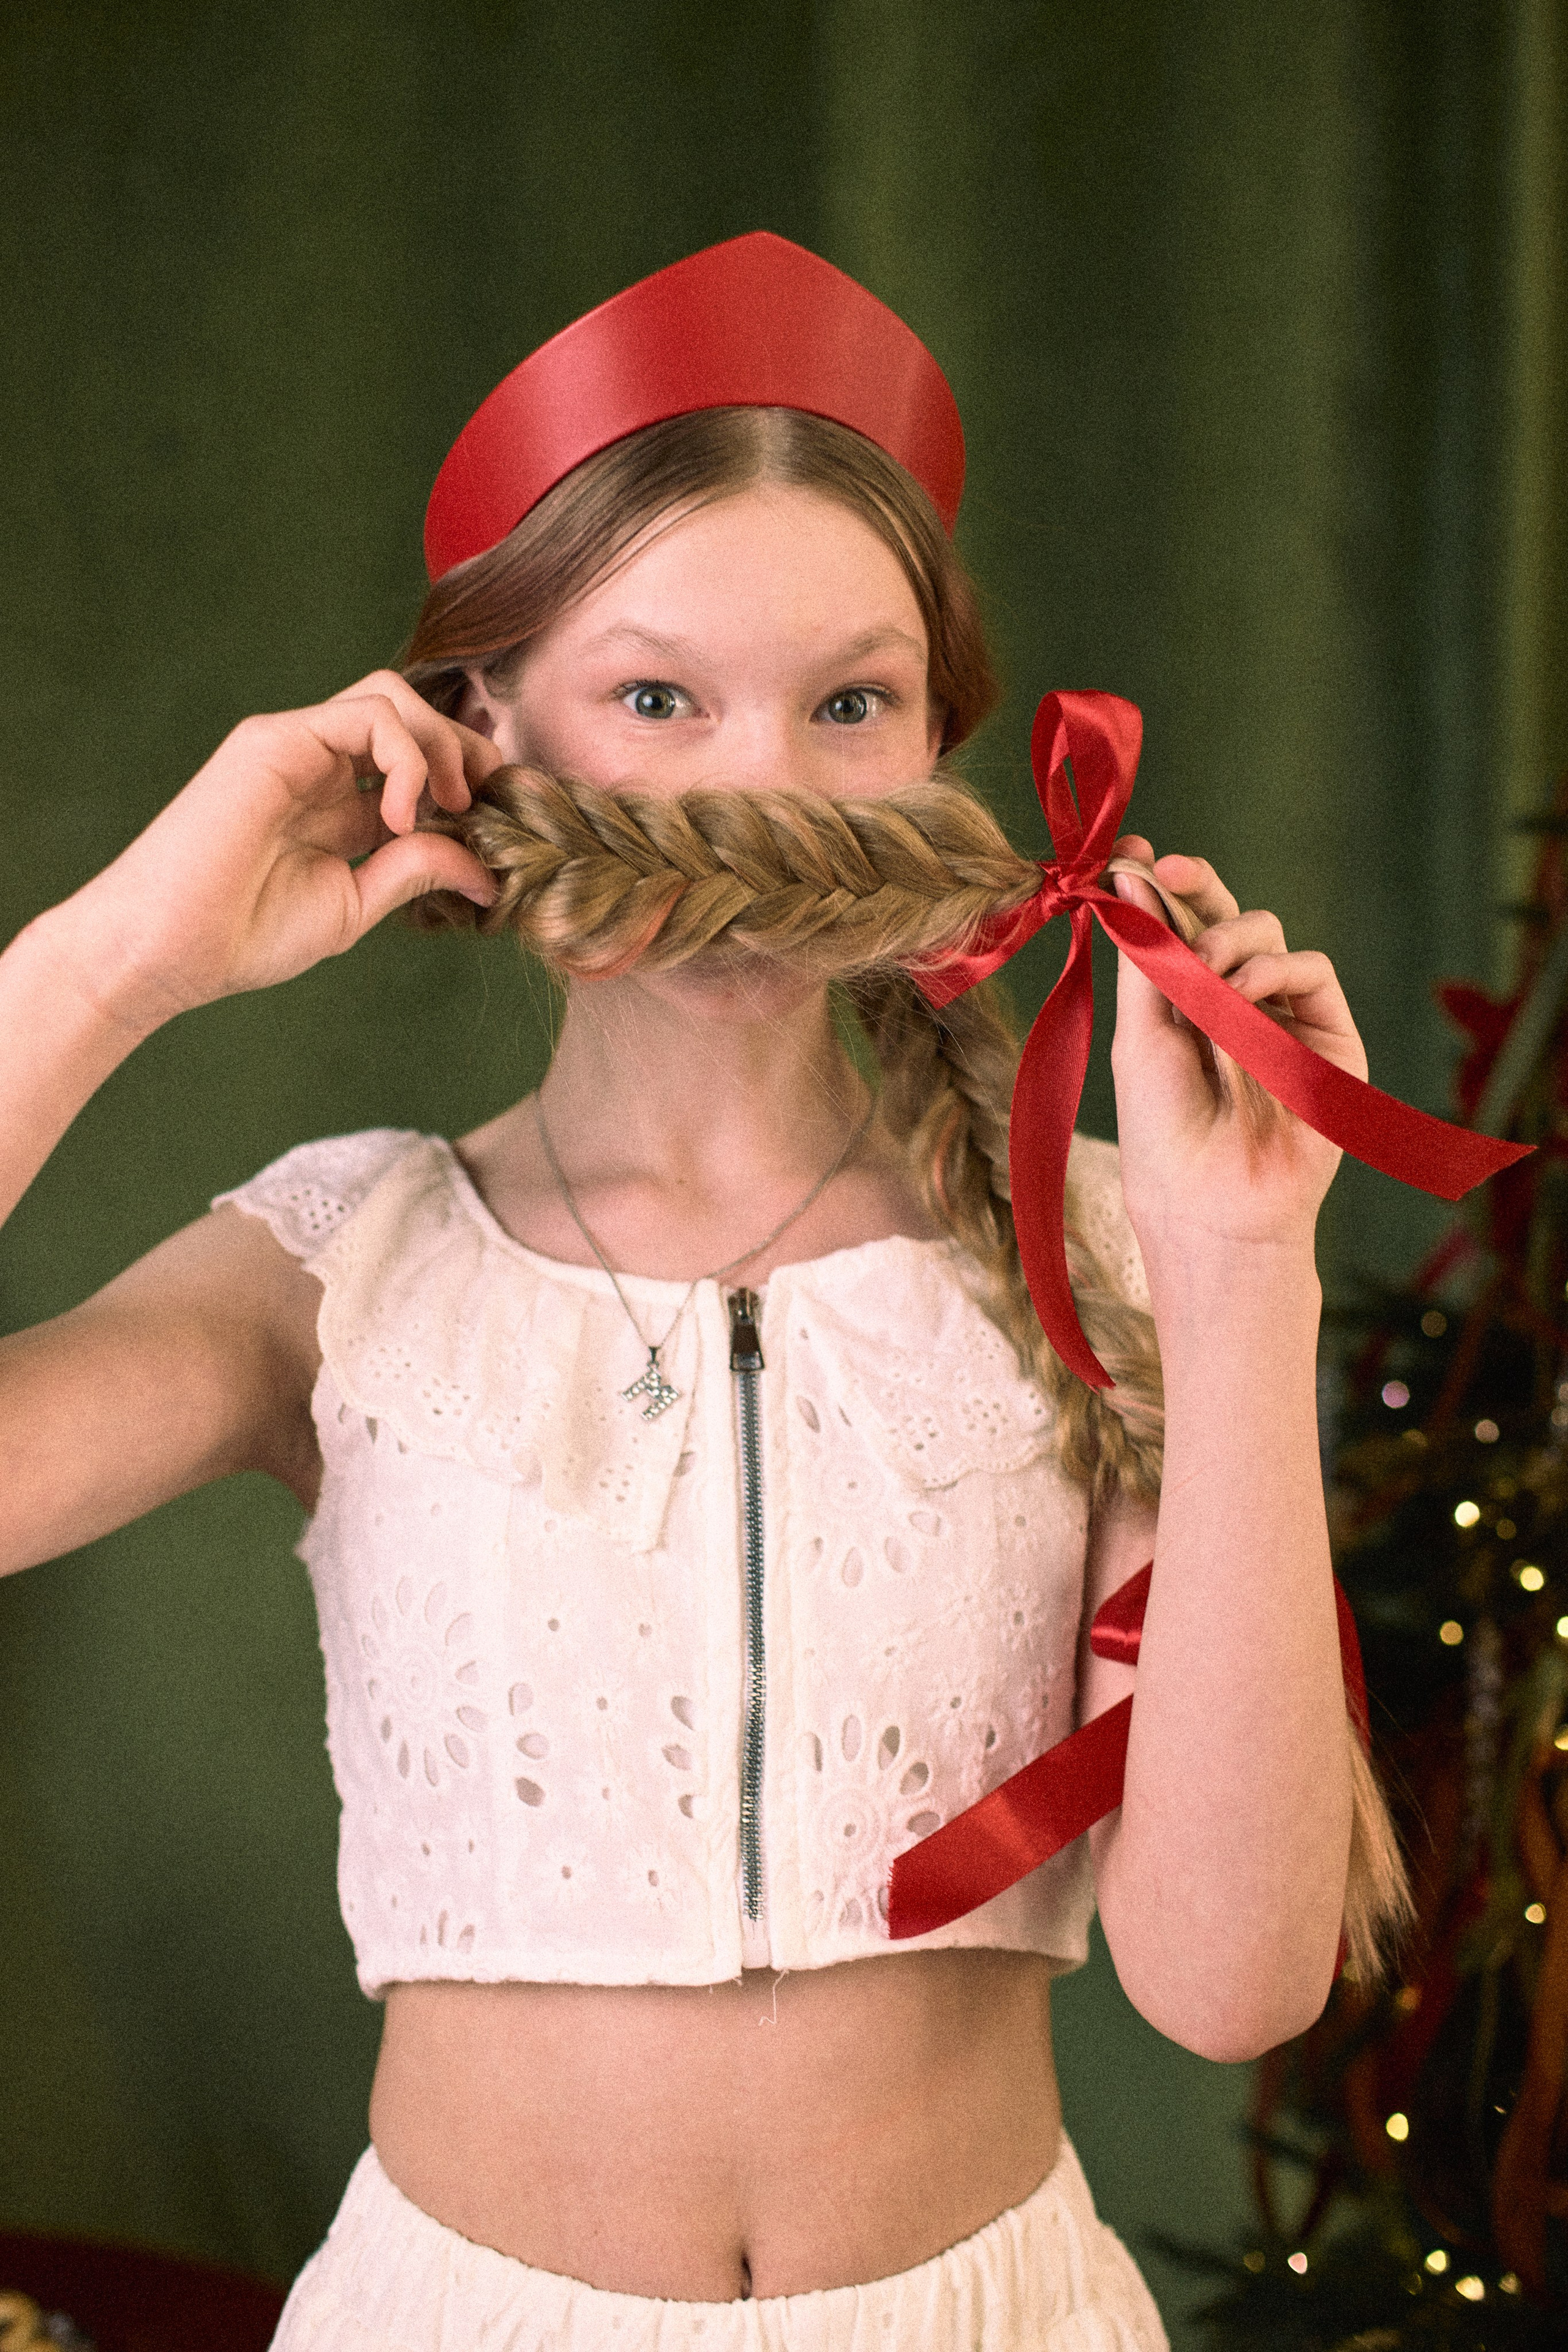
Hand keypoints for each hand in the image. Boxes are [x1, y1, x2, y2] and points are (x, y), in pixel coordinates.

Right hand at [44, 671, 501, 1033]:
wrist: (168, 948)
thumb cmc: (246, 935)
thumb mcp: (355, 904)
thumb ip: (415, 871)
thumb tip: (486, 869)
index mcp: (339, 804)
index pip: (417, 759)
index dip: (464, 778)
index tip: (489, 825)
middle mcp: (319, 764)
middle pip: (412, 714)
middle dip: (463, 746)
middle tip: (483, 801)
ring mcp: (296, 745)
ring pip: (393, 698)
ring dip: (440, 744)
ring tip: (447, 805)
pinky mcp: (276, 739)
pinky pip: (367, 715)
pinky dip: (406, 756)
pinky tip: (402, 815)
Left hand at [1106, 835, 1367, 1261]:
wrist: (1210, 1203)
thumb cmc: (1163, 1129)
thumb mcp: (1140, 1032)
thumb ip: (1145, 956)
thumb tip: (1130, 876)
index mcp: (1185, 1003)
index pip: (1180, 927)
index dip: (1163, 887)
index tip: (1134, 855)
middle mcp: (1235, 1004)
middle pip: (1226, 916)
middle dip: (1197, 886)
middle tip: (1165, 870)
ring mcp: (1285, 1018)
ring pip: (1267, 934)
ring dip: (1228, 941)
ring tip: (1202, 977)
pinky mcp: (1330, 1038)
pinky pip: (1312, 970)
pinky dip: (1274, 970)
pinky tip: (1240, 994)